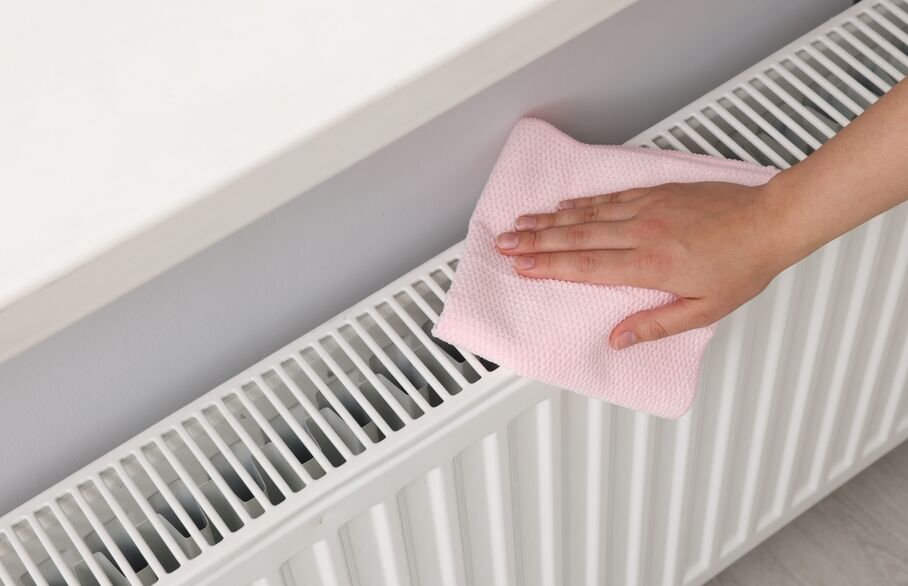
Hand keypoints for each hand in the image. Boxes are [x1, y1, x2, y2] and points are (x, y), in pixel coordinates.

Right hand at [495, 181, 792, 349]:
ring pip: (587, 215)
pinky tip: (563, 206)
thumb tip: (617, 340)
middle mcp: (643, 233)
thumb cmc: (742, 267)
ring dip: (550, 220)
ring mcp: (647, 209)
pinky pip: (609, 198)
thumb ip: (656, 325)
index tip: (521, 267)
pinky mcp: (655, 194)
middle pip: (576, 237)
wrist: (770, 220)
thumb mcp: (704, 310)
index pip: (586, 266)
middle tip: (504, 242)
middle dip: (535, 241)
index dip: (550, 266)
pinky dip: (582, 204)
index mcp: (651, 266)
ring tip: (521, 223)